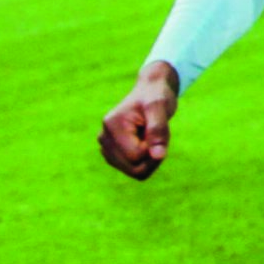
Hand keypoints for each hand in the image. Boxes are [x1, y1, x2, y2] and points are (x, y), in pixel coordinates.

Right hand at [99, 62, 179, 178]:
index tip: (157, 126)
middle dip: (153, 154)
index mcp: (111, 125)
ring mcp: (106, 148)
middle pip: (134, 168)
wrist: (150, 92)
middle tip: (156, 132)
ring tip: (150, 135)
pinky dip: (146, 159)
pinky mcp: (112, 154)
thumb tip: (158, 156)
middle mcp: (103, 138)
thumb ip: (158, 130)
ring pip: (134, 171)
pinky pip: (135, 170)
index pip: (136, 156)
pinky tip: (146, 141)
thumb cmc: (156, 96)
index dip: (154, 146)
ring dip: (150, 156)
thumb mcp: (160, 107)